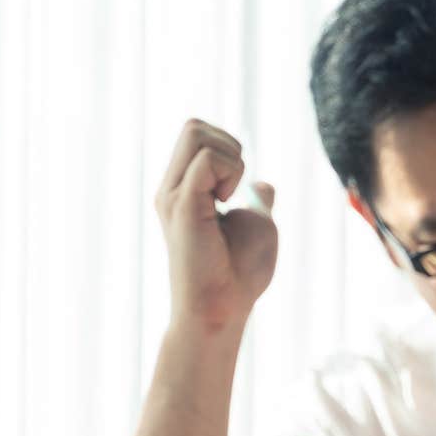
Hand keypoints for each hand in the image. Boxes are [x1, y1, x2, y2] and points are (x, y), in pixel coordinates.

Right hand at [153, 118, 277, 330]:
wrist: (222, 309)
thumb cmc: (239, 275)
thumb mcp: (256, 225)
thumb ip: (255, 201)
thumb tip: (263, 185)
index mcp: (185, 190)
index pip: (197, 136)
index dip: (228, 148)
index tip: (238, 189)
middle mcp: (172, 189)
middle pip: (193, 126)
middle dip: (228, 145)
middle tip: (236, 189)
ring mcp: (173, 195)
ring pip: (196, 132)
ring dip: (230, 157)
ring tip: (230, 197)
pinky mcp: (182, 204)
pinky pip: (209, 160)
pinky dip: (231, 173)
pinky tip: (227, 205)